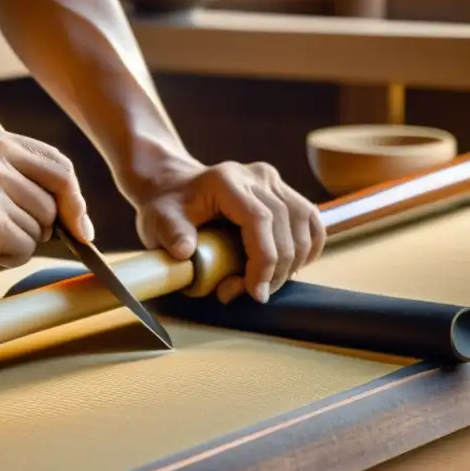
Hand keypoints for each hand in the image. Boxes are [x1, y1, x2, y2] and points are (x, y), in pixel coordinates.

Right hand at [0, 131, 92, 276]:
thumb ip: (18, 177)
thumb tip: (76, 216)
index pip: (59, 166)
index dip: (73, 198)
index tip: (79, 225)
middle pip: (56, 201)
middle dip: (41, 225)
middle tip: (4, 231)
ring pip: (40, 229)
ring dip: (18, 242)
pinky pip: (24, 249)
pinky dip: (6, 257)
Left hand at [133, 159, 325, 303]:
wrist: (174, 185)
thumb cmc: (166, 206)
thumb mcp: (159, 220)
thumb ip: (171, 235)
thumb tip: (185, 252)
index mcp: (226, 180)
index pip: (260, 219)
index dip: (264, 259)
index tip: (255, 291)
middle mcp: (256, 175)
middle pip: (286, 225)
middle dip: (276, 269)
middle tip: (252, 294)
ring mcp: (273, 181)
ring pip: (305, 223)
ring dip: (293, 262)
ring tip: (266, 284)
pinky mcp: (283, 190)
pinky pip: (310, 220)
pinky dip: (309, 247)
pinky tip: (292, 268)